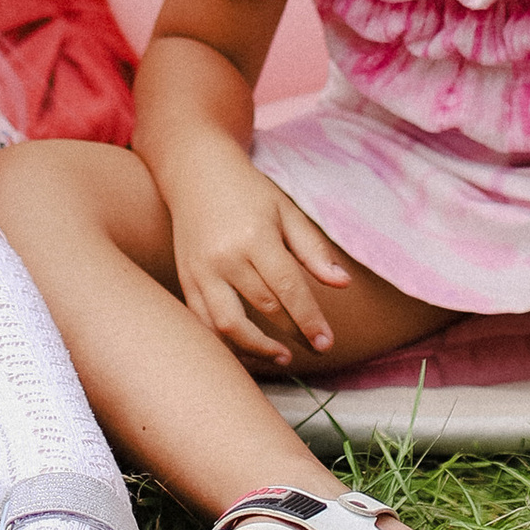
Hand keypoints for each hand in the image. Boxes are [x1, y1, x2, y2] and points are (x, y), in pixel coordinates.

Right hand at [167, 147, 353, 368]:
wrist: (196, 173)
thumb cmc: (248, 192)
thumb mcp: (286, 210)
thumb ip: (313, 249)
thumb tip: (343, 283)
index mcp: (255, 236)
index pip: (288, 288)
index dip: (309, 320)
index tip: (327, 343)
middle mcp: (225, 257)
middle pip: (264, 308)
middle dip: (293, 334)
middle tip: (317, 350)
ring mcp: (201, 271)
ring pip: (228, 325)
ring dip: (257, 349)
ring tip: (283, 356)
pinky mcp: (185, 280)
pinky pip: (203, 323)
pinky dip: (225, 343)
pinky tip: (248, 349)